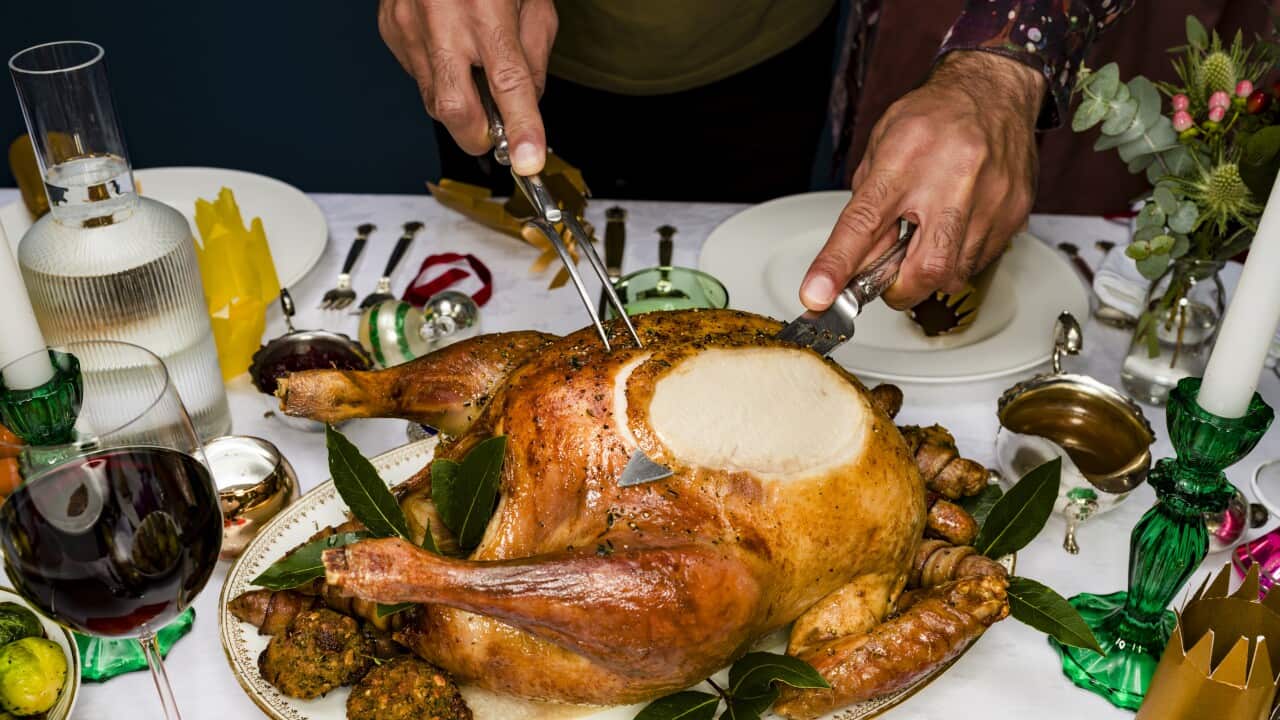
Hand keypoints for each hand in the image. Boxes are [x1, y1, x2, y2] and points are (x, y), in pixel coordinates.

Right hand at [377, 0, 557, 174]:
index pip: (508, 85)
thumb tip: (528, 106)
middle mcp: (443, 21)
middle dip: (479, 137)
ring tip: (473, 70)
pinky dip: (441, 76)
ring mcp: (409, 27)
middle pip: (455, 110)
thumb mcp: (533, 0)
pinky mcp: (390, 31)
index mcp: (486, 10)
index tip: (528, 160)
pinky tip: (450, 50)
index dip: (523, 129)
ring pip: (434, 100)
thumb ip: (534, 56)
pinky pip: (418, 76)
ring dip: (461, 103)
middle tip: (496, 134)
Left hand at [800, 51, 1043, 310]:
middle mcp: (952, 178)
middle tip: (889, 275)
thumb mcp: (882, 149)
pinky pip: (979, 263)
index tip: (818, 296)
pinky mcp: (1014, 214)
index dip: (838, 265)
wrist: (993, 91)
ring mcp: (990, 198)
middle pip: (925, 267)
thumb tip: (853, 263)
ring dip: (929, 272)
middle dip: (899, 287)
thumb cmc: (933, 118)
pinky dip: (957, 259)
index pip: (864, 223)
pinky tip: (953, 228)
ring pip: (954, 275)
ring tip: (925, 236)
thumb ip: (866, 208)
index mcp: (906, 158)